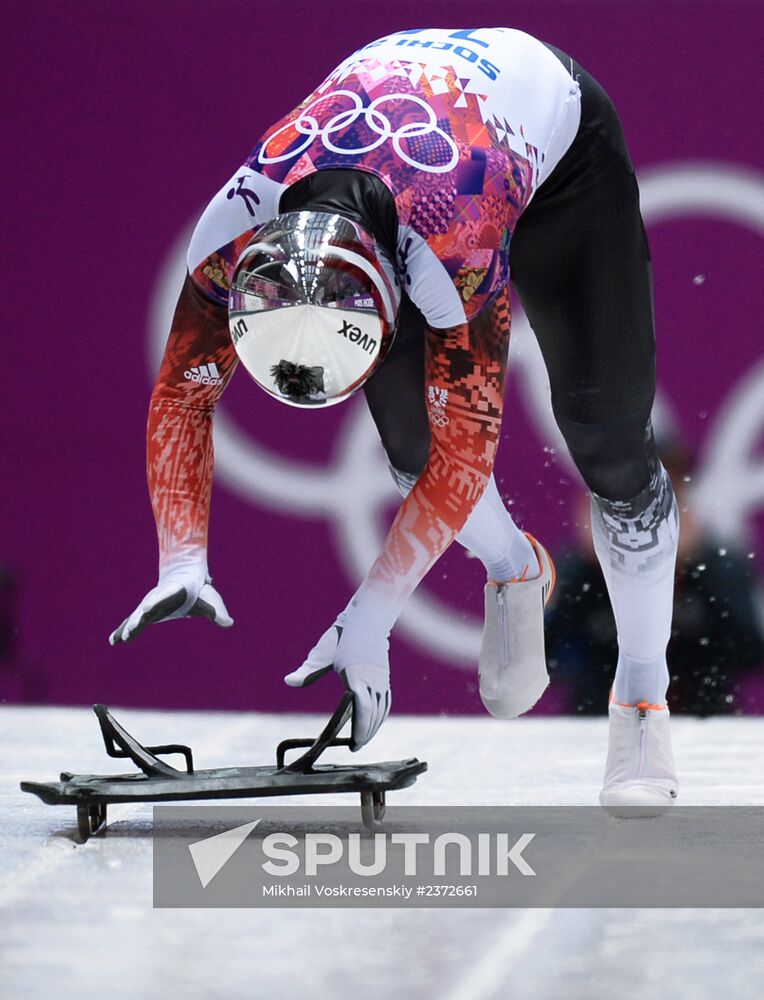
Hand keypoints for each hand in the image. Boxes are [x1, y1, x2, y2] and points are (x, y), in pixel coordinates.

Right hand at [109, 568, 232, 644]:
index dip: (156, 601)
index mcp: (172, 592)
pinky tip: (112, 641)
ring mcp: (149, 606)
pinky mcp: (145, 614)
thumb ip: (217, 611)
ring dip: (128, 627)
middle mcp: (157, 599)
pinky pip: (132, 622)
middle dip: (138, 619)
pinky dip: (122, 630)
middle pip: (146, 609)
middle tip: (132, 629)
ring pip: (136, 617)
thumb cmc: (199, 591)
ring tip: (119, 639)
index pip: (163, 596)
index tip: (147, 607)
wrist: (185, 579)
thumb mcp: (210, 599)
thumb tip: (229, 623)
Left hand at [284, 623, 390, 749]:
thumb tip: (289, 681)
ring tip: (363, 739)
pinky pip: (386, 701)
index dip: (360, 728)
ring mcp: (381, 679)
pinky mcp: (385, 677)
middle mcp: (372, 679)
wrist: (366, 620)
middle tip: (356, 747)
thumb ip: (307, 671)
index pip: (362, 708)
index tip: (354, 742)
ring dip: (373, 727)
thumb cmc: (342, 637)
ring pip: (381, 709)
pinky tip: (374, 723)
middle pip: (373, 713)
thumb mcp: (322, 653)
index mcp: (356, 675)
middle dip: (366, 733)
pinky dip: (381, 716)